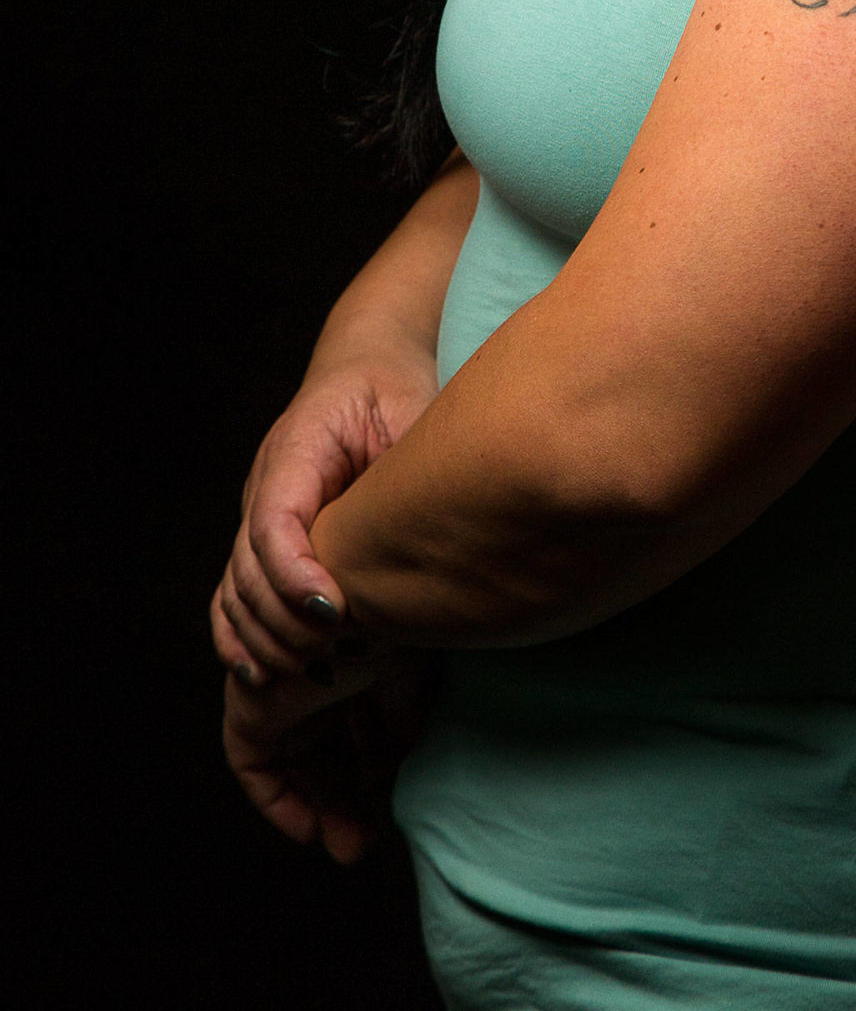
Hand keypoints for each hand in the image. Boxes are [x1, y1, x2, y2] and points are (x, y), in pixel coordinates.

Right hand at [211, 356, 436, 684]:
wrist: (364, 371)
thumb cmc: (393, 391)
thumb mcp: (409, 409)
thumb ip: (407, 458)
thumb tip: (427, 518)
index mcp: (296, 448)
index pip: (274, 521)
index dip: (296, 573)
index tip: (336, 612)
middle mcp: (265, 486)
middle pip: (249, 569)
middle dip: (288, 622)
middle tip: (340, 654)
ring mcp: (258, 515)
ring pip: (236, 591)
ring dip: (269, 639)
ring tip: (319, 671)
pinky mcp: (264, 541)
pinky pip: (233, 596)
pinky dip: (241, 639)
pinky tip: (265, 677)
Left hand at [222, 648, 434, 864]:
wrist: (356, 599)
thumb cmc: (390, 628)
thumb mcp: (408, 688)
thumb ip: (400, 729)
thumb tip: (395, 773)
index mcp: (348, 665)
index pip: (352, 733)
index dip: (366, 780)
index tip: (383, 817)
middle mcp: (312, 679)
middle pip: (323, 756)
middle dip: (342, 805)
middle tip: (362, 846)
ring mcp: (282, 692)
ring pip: (298, 766)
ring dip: (321, 806)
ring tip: (349, 844)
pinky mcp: (251, 706)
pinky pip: (254, 766)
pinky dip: (277, 799)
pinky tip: (309, 828)